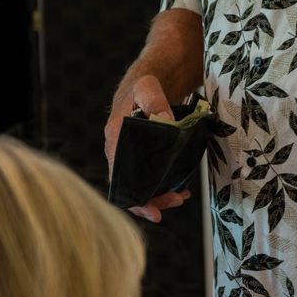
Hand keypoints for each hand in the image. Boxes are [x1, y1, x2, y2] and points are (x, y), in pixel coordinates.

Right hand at [104, 73, 190, 222]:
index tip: (152, 210)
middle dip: (151, 200)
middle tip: (177, 201)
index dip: (133, 197)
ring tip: (181, 196)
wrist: (145, 85)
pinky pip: (148, 178)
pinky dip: (163, 186)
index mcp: (115, 137)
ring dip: (159, 195)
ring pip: (140, 185)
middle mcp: (118, 150)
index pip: (119, 176)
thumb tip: (166, 120)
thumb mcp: (148, 88)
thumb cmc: (144, 86)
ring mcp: (130, 156)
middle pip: (129, 187)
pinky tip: (181, 188)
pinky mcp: (142, 157)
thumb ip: (155, 101)